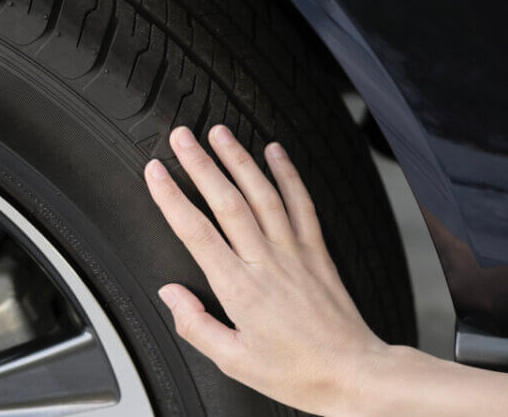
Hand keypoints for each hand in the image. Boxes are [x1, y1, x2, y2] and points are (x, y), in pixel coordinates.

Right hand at [144, 125, 386, 414]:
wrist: (352, 373)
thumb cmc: (296, 371)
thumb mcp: (233, 361)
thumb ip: (196, 325)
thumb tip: (170, 294)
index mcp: (240, 289)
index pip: (197, 233)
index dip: (172, 198)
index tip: (156, 172)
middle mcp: (266, 262)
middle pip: (227, 202)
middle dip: (200, 164)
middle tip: (182, 137)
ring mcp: (295, 252)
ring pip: (263, 194)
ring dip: (239, 160)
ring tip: (220, 133)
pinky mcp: (318, 251)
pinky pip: (302, 204)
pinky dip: (289, 175)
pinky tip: (276, 153)